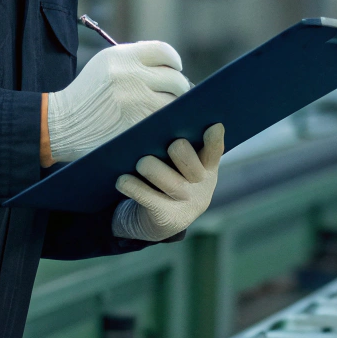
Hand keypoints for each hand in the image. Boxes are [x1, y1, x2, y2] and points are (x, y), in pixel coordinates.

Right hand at [46, 41, 189, 162]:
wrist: (64, 122)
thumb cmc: (89, 94)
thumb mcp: (106, 65)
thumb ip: (136, 60)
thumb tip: (171, 66)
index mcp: (122, 57)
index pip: (164, 51)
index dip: (173, 61)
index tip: (174, 70)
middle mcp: (130, 76)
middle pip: (175, 79)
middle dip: (176, 88)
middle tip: (171, 95)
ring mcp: (135, 102)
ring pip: (173, 102)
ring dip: (171, 107)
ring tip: (158, 110)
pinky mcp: (136, 125)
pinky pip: (163, 121)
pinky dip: (163, 123)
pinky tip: (154, 124)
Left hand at [112, 124, 224, 240]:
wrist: (159, 218)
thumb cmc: (166, 176)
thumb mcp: (178, 161)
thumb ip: (174, 139)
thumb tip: (154, 119)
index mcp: (206, 166)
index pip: (214, 150)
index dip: (214, 139)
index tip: (212, 125)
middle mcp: (202, 185)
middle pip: (191, 164)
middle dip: (180, 151)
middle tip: (169, 144)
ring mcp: (186, 203)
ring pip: (172, 183)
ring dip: (153, 169)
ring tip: (140, 163)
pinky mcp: (168, 218)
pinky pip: (149, 200)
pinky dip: (134, 187)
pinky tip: (122, 180)